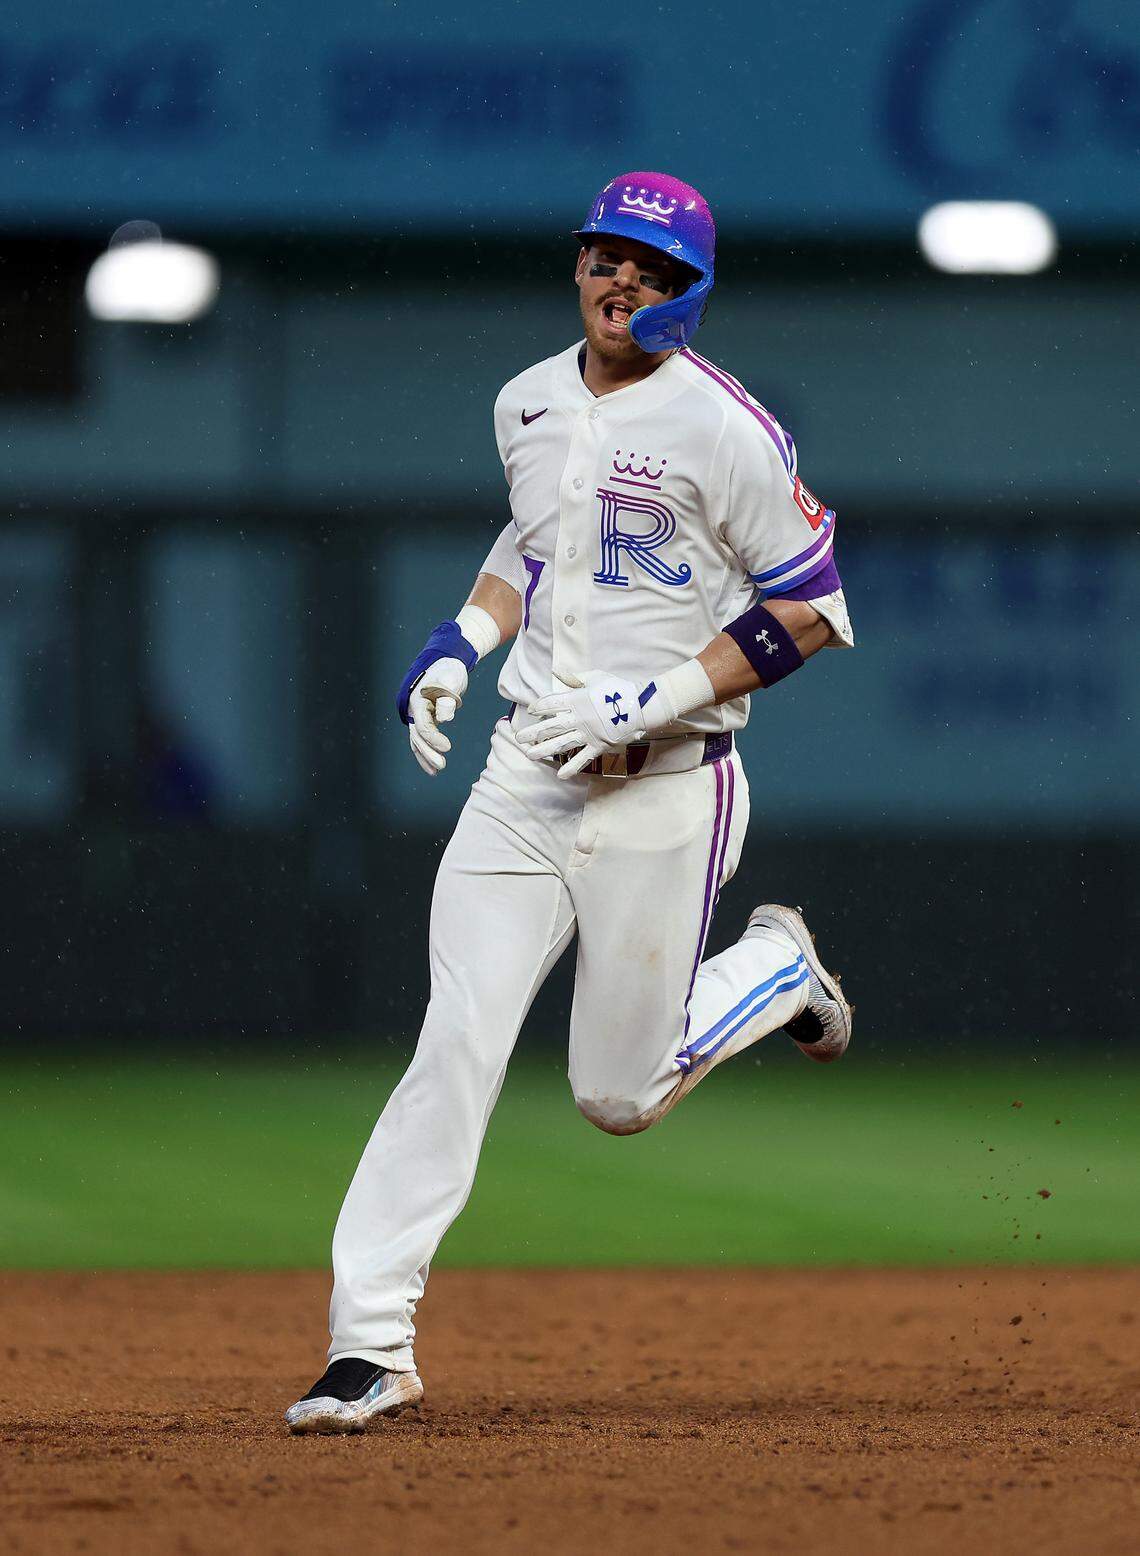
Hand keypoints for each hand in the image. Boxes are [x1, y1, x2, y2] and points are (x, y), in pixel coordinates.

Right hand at [408, 657, 468, 776]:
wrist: (447, 663)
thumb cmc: (450, 670)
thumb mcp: (451, 680)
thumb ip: (447, 699)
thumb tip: (444, 719)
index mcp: (418, 700)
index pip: (423, 725)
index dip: (433, 738)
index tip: (447, 747)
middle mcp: (414, 710)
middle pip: (417, 736)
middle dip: (428, 753)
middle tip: (442, 766)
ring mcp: (418, 715)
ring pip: (417, 740)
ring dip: (426, 756)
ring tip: (437, 772)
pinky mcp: (425, 719)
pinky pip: (422, 739)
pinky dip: (426, 752)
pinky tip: (432, 766)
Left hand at [517, 672, 646, 779]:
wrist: (641, 706)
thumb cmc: (619, 689)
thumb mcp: (595, 677)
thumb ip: (574, 677)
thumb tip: (556, 670)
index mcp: (577, 699)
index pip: (552, 704)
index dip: (539, 707)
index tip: (531, 711)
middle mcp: (579, 718)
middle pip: (551, 726)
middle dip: (533, 733)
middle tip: (519, 738)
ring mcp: (588, 734)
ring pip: (562, 743)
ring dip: (544, 750)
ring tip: (529, 755)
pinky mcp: (599, 746)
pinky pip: (583, 758)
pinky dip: (572, 767)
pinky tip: (560, 774)